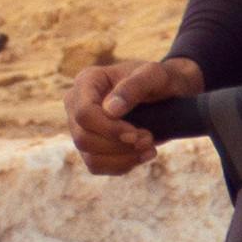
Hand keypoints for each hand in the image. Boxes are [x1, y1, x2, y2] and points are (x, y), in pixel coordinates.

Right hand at [66, 51, 195, 174]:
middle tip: (148, 139)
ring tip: (149, 148)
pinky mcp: (89, 146)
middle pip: (83, 138)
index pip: (84, 113)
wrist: (164, 94)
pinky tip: (142, 156)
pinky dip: (122, 166)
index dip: (109, 129)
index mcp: (86, 81)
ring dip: (123, 158)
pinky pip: (97, 167)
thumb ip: (133, 87)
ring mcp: (79, 127)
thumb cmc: (157, 81)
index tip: (136, 134)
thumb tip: (110, 110)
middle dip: (119, 145)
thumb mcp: (153, 75)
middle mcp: (76, 105)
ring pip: (90, 157)